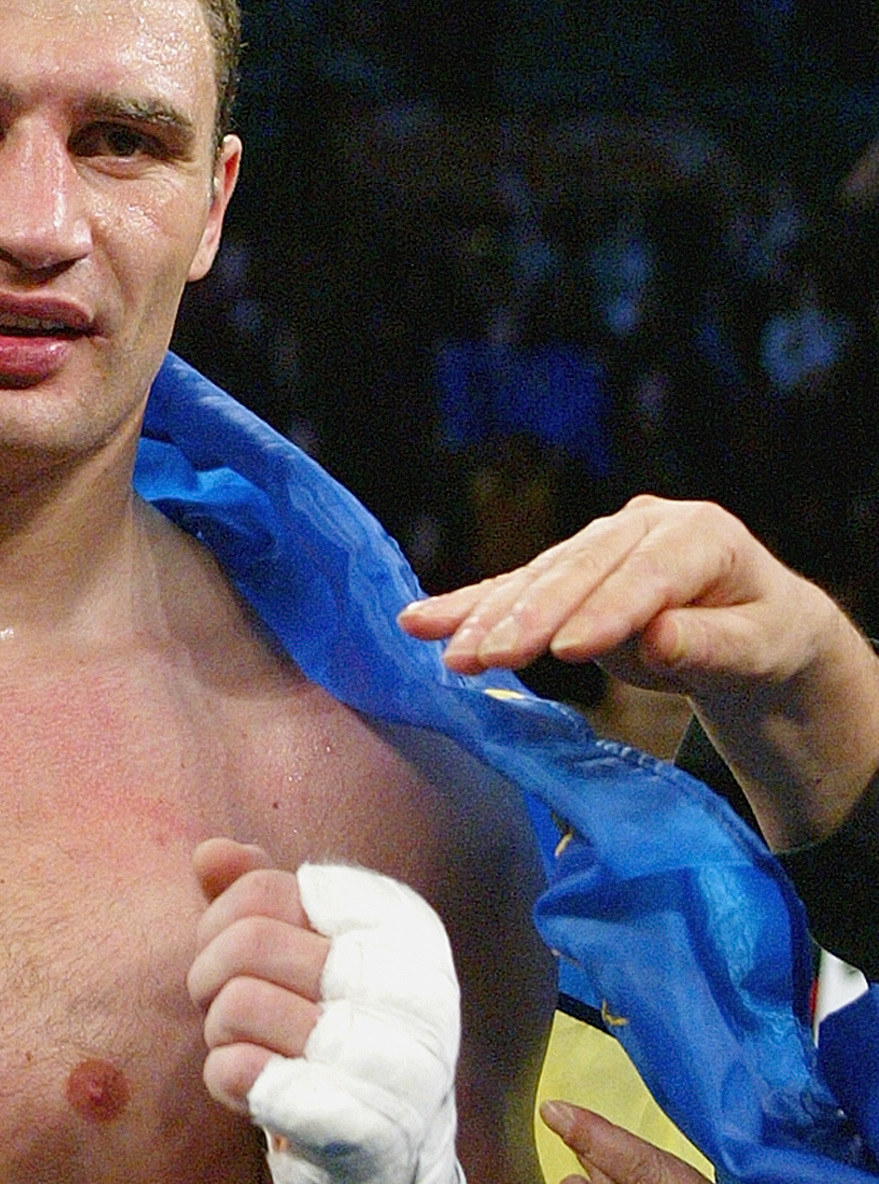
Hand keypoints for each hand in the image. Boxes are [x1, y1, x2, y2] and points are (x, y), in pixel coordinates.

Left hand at [190, 841, 488, 1183]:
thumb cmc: (338, 1062)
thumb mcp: (309, 971)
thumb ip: (263, 903)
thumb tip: (212, 852)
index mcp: (410, 934)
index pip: (276, 887)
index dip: (229, 920)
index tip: (246, 961)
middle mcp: (415, 988)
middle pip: (250, 940)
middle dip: (210, 975)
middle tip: (226, 1011)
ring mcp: (393, 1061)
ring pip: (238, 1003)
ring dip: (219, 1033)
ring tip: (249, 1055)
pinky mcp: (357, 1129)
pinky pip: (239, 1072)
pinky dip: (226, 1081)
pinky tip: (255, 1097)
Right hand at [400, 496, 878, 846]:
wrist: (753, 623)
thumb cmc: (763, 638)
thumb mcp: (759, 647)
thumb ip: (711, 644)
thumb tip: (657, 639)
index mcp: (700, 534)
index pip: (648, 576)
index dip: (608, 612)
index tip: (568, 653)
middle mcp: (642, 526)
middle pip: (580, 572)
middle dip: (530, 616)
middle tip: (485, 656)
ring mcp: (600, 543)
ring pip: (539, 577)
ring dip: (488, 616)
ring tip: (444, 650)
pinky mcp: (569, 570)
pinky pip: (516, 589)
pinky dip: (470, 607)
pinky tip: (419, 622)